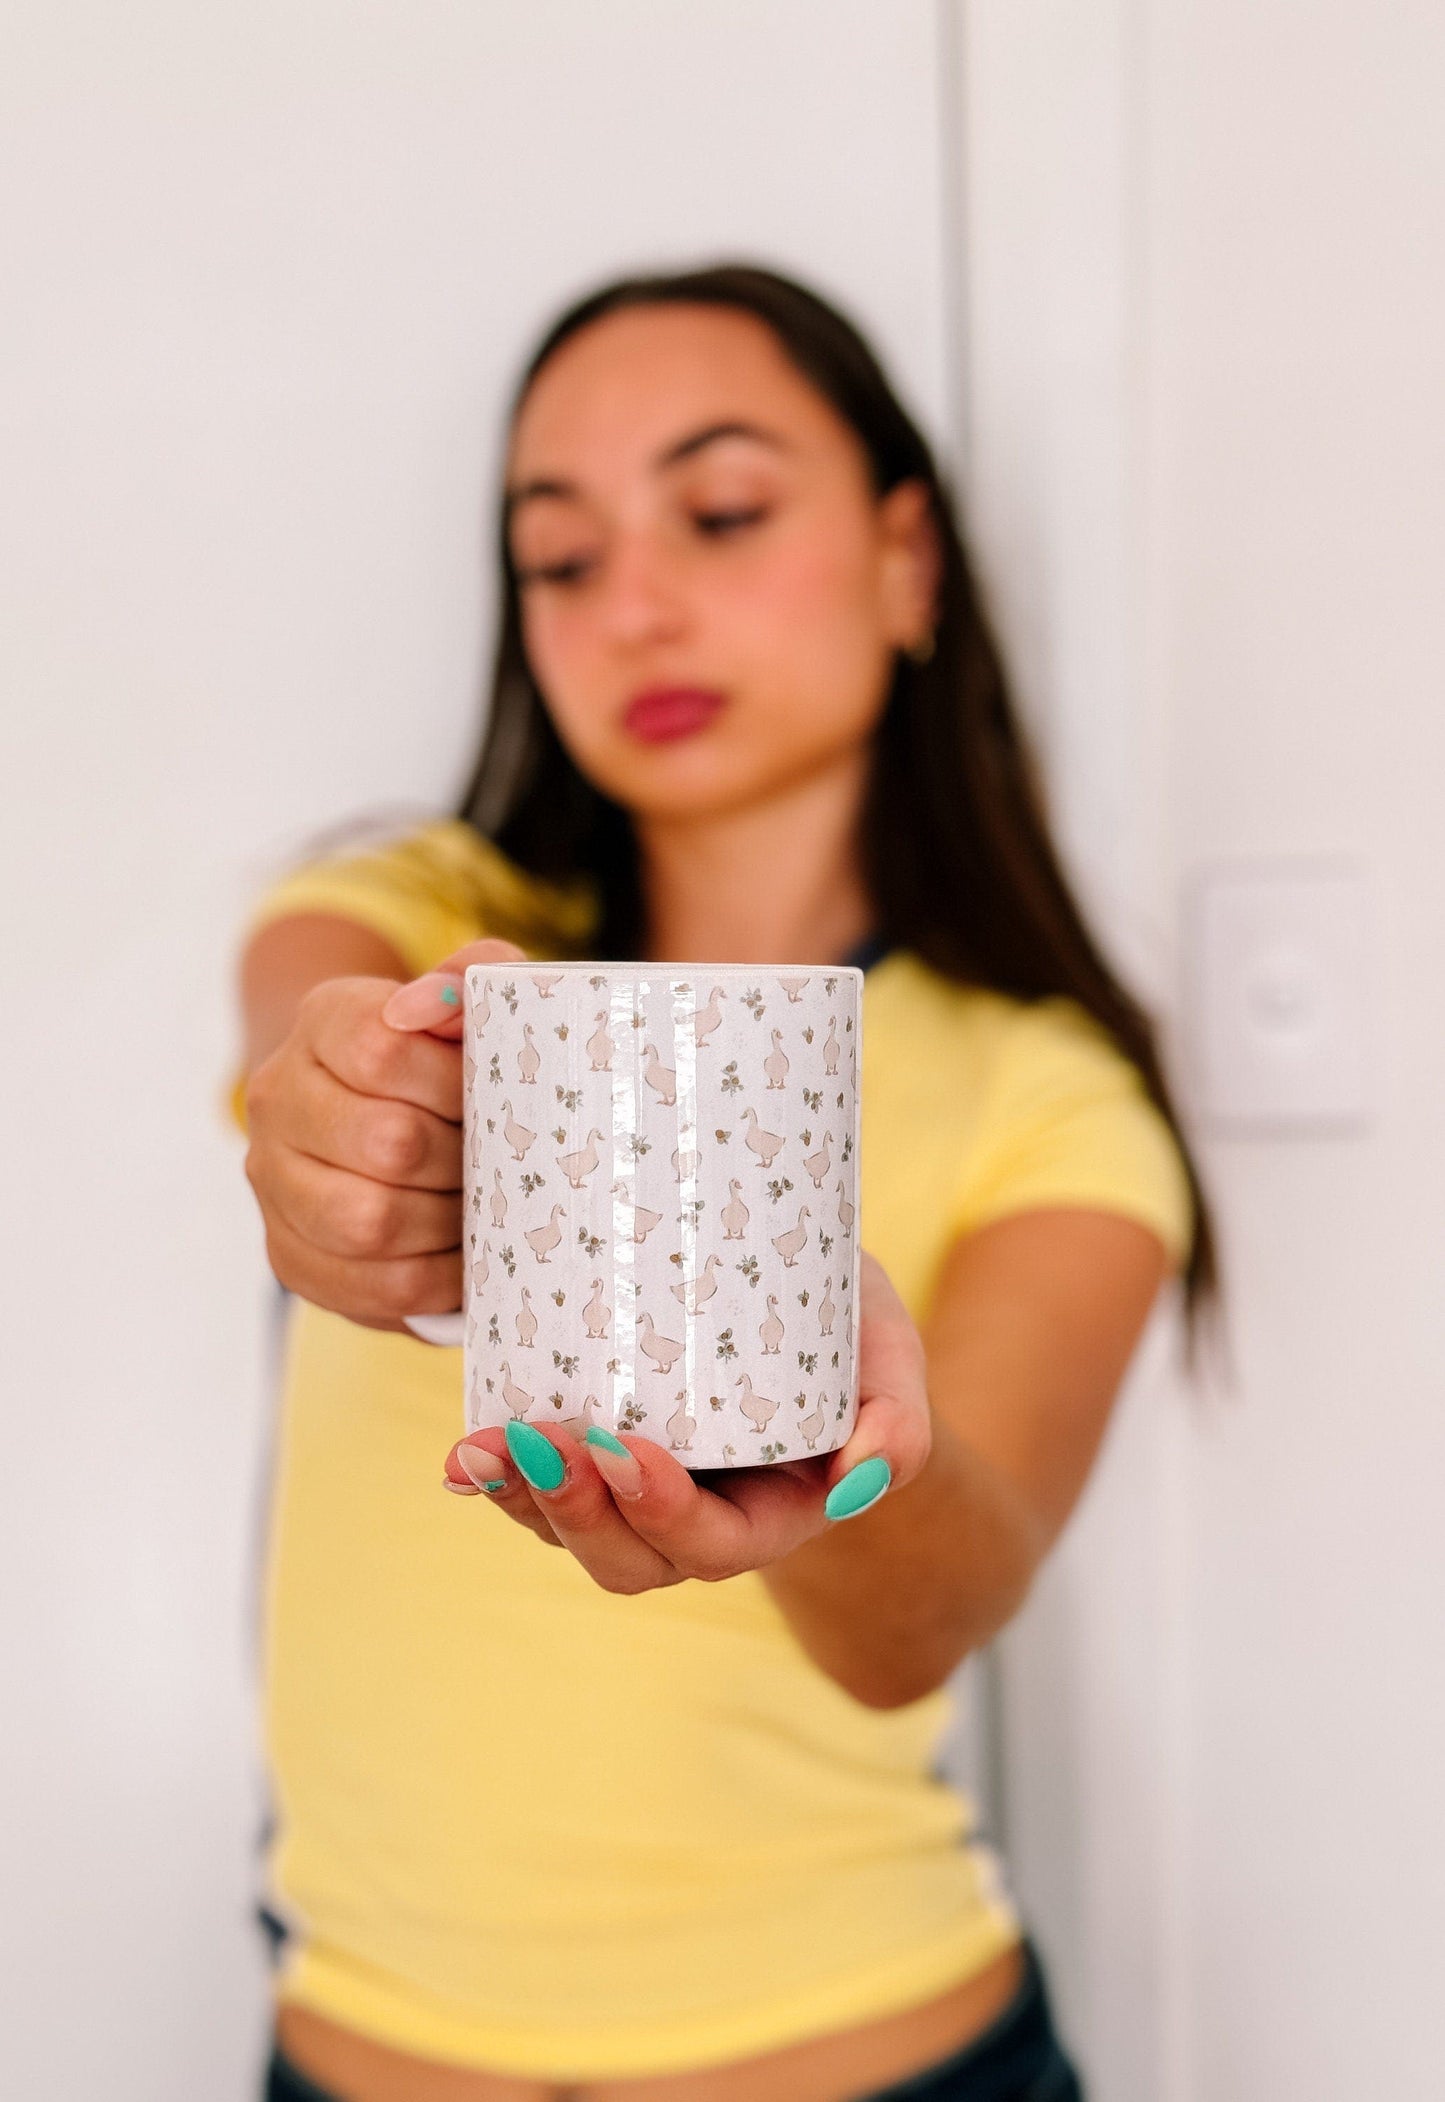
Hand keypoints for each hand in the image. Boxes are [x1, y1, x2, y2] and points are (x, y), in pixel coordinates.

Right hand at [242, 935, 524, 1330]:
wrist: (382, 1111)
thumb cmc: (444, 1059)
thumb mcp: (468, 1002)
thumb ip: (476, 977)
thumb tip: (449, 1002)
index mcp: (323, 1021)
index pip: (380, 1047)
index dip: (451, 1081)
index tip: (491, 1096)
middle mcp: (279, 1098)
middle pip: (385, 1142)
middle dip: (462, 1158)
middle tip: (500, 1162)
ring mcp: (273, 1182)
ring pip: (368, 1221)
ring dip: (447, 1222)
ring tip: (482, 1209)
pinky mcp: (289, 1256)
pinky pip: (370, 1285)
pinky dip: (434, 1279)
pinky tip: (462, 1257)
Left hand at [441, 1249, 933, 1586]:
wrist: (808, 1304)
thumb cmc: (851, 1331)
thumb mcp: (892, 1358)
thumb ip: (898, 1420)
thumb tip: (862, 1474)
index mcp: (773, 1514)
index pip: (712, 1544)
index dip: (662, 1513)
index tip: (625, 1448)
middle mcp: (697, 1519)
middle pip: (626, 1559)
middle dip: (575, 1513)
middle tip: (542, 1442)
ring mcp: (635, 1495)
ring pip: (568, 1531)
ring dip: (520, 1497)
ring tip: (483, 1445)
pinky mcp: (591, 1456)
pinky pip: (537, 1488)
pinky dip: (496, 1476)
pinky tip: (465, 1449)